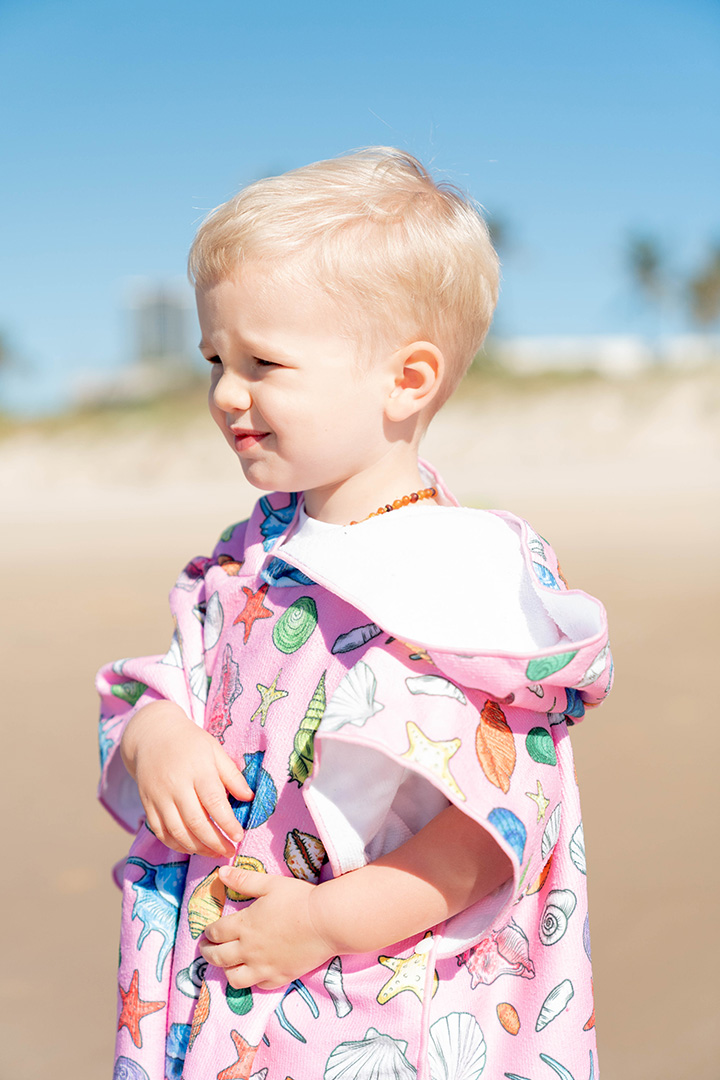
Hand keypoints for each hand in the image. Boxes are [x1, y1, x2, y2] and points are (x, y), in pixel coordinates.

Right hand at [120, 700, 251, 857]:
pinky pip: (160, 832)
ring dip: (197, 848)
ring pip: (177, 832)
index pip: (215, 802)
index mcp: (197, 770)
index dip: (228, 824)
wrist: (152, 736)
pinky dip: (176, 845)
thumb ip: (231, 775)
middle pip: (196, 822)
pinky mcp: (147, 804)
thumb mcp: (215, 750)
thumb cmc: (190, 743)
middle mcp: (176, 785)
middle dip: (215, 842)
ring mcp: (159, 797)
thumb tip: (249, 797)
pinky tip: (191, 848)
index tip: (240, 836)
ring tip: (214, 853)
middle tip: (230, 851)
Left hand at [199, 868, 334, 989]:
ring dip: (225, 971)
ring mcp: (263, 967)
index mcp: (244, 925)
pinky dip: (251, 980)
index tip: (207, 932)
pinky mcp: (279, 977)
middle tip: (206, 950)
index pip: (216, 932)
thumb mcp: (270, 884)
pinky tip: (253, 973)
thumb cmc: (298, 899)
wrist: (326, 922)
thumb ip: (243, 880)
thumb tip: (221, 873)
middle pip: (218, 957)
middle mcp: (248, 950)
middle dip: (208, 953)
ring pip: (233, 978)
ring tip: (226, 964)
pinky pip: (258, 986)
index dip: (208, 933)